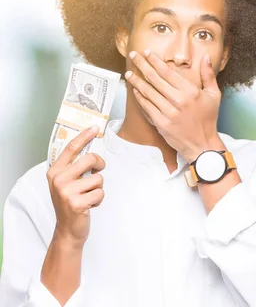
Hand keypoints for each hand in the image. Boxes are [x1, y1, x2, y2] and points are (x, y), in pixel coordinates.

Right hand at [46, 125, 105, 248]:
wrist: (67, 229)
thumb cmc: (70, 203)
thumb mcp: (66, 183)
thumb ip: (74, 168)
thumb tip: (91, 151)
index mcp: (55, 171)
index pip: (71, 149)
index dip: (84, 136)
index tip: (94, 127)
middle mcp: (58, 179)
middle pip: (90, 159)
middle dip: (99, 165)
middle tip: (98, 172)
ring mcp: (66, 191)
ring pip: (98, 178)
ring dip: (98, 188)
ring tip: (88, 196)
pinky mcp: (76, 203)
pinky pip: (100, 193)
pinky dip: (99, 199)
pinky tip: (89, 205)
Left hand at [125, 50, 222, 161]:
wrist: (202, 144)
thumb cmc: (209, 119)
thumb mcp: (214, 95)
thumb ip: (208, 75)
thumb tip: (206, 57)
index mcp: (190, 91)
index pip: (168, 72)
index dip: (156, 61)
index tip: (148, 53)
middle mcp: (178, 100)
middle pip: (155, 79)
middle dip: (142, 65)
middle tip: (133, 55)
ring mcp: (168, 112)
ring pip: (148, 92)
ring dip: (136, 81)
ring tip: (129, 73)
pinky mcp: (161, 123)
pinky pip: (146, 107)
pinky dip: (140, 98)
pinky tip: (135, 91)